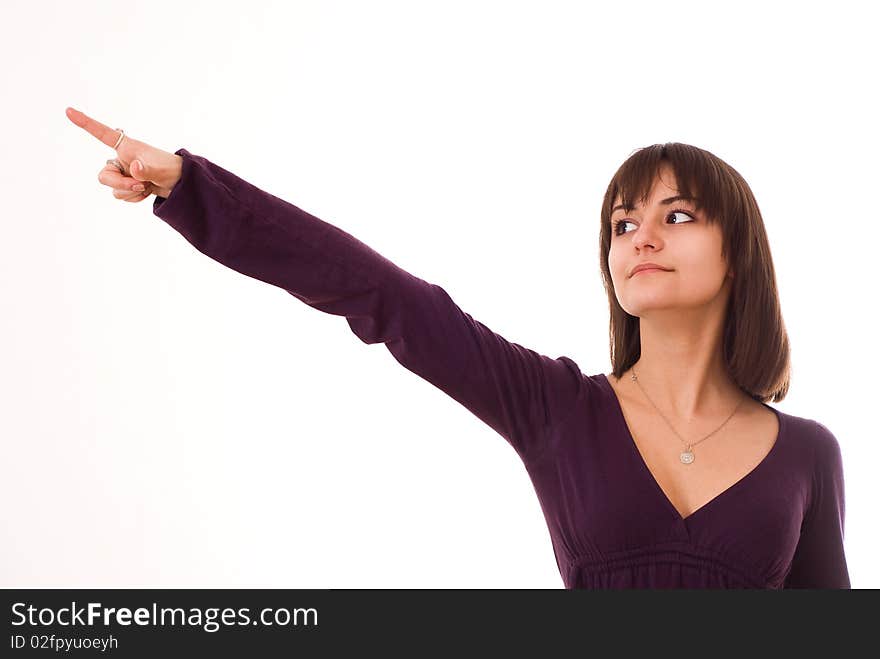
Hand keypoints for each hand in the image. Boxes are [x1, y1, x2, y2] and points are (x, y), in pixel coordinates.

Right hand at [65, 106, 182, 201]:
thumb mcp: (160, 169)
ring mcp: (125, 173)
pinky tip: (147, 191)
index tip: (69, 110)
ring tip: (148, 186)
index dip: (86, 123)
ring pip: (114, 189)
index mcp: (127, 147)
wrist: (183, 184)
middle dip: (120, 185)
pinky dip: (135, 197)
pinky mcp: (129, 185)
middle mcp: (122, 159)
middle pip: (104, 176)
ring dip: (130, 192)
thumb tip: (134, 168)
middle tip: (140, 185)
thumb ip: (146, 169)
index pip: (102, 134)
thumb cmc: (172, 169)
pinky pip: (122, 196)